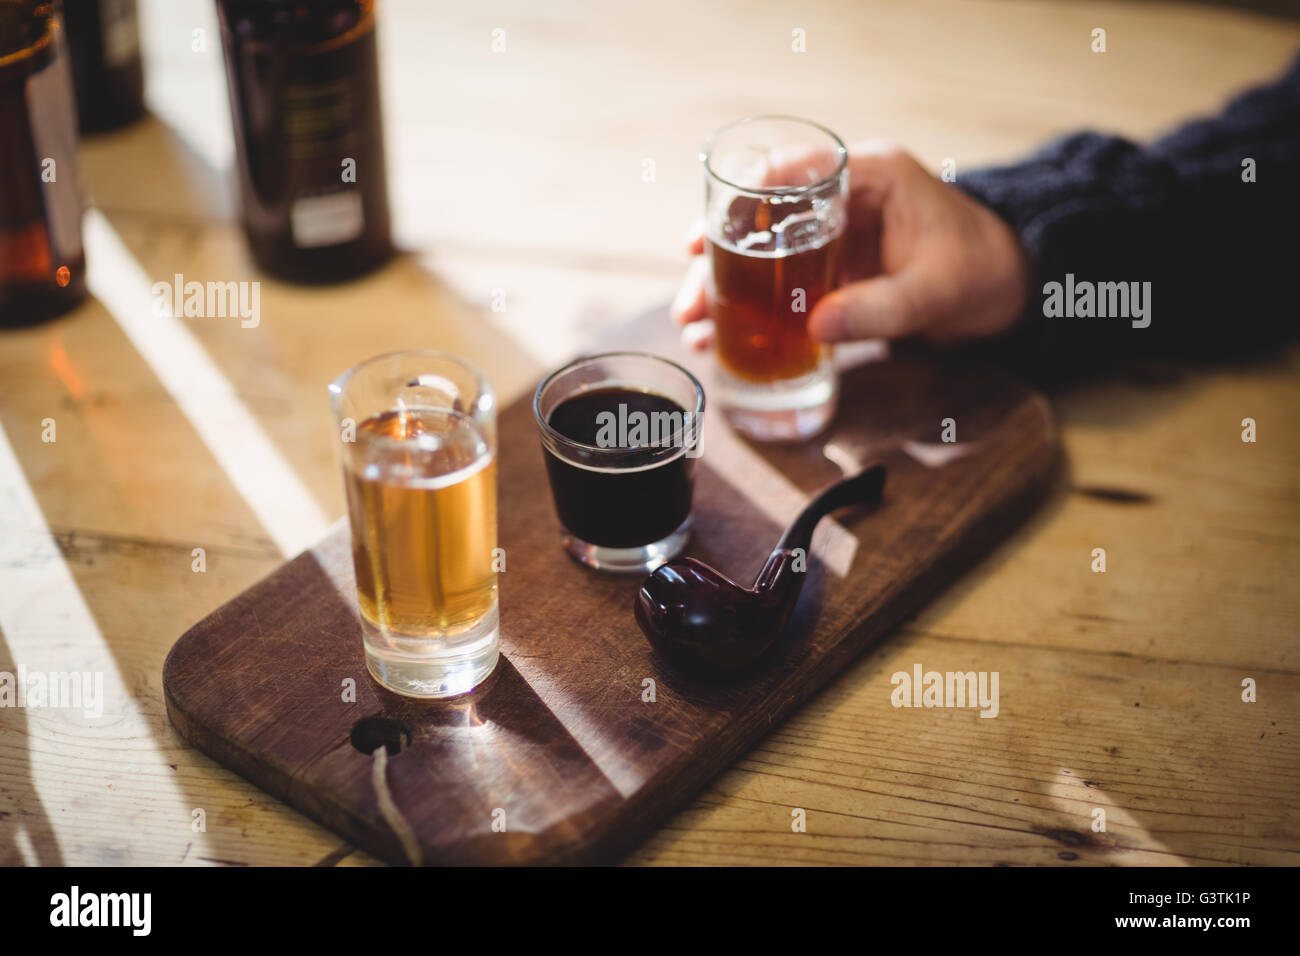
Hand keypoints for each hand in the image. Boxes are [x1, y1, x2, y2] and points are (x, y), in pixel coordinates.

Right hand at [671, 145, 1032, 347]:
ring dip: (725, 290)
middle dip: (716, 261)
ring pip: (763, 255)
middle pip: (762, 220)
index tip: (700, 236)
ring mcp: (834, 236)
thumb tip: (815, 327)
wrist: (1011, 289)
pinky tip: (723, 339)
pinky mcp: (833, 271)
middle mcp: (844, 200)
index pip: (791, 172)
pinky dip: (752, 311)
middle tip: (689, 304)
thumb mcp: (935, 291)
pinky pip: (782, 286)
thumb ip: (880, 308)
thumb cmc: (982, 272)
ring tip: (694, 328)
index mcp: (870, 177)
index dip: (739, 203)